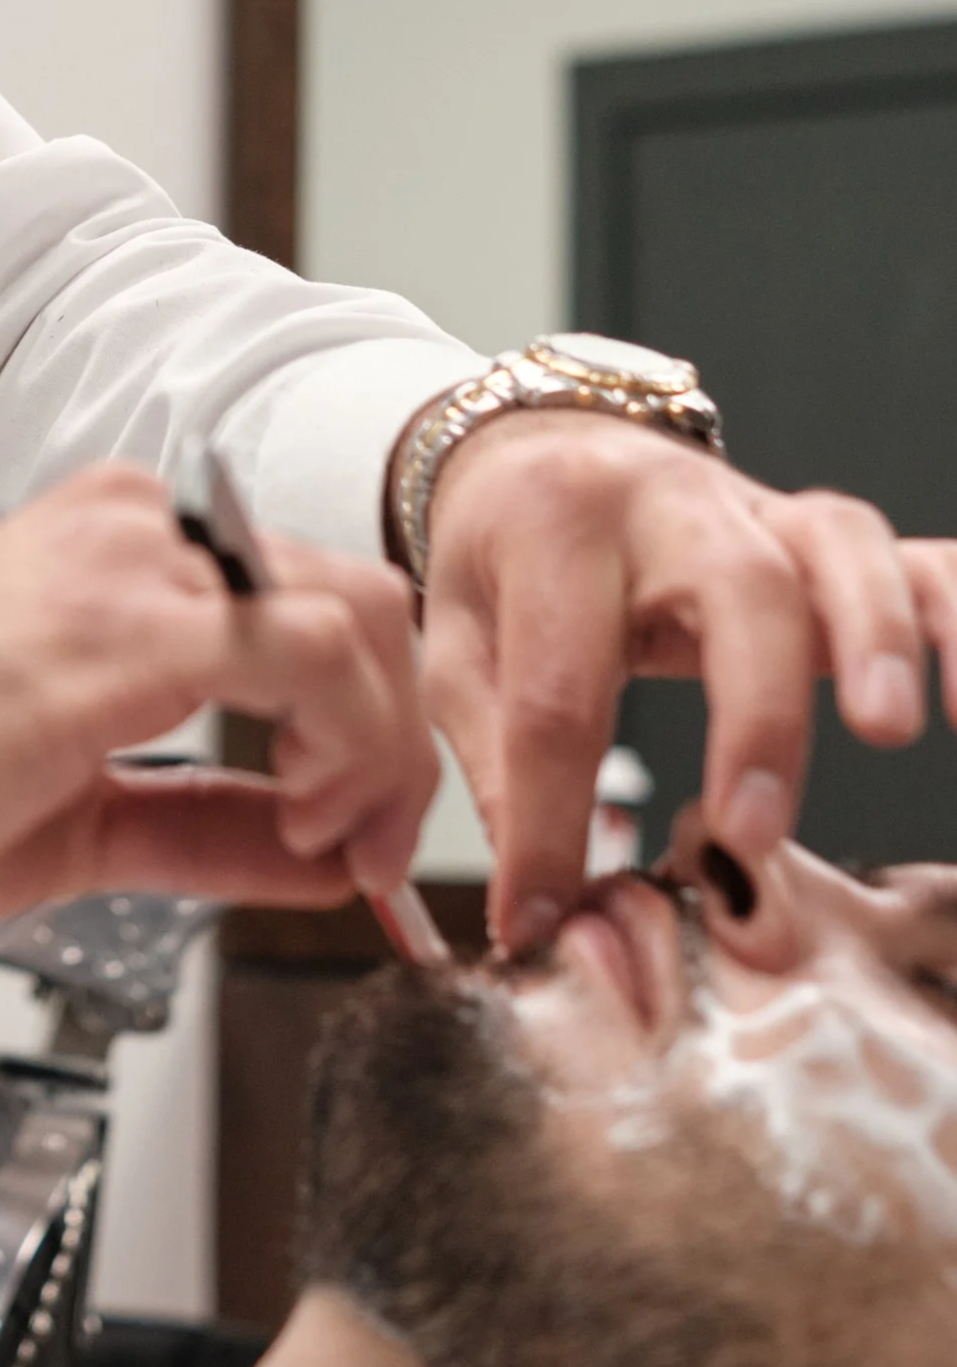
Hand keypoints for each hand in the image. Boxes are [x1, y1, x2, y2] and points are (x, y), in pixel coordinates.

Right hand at [0, 463, 432, 918]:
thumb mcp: (86, 823)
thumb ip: (211, 829)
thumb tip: (319, 859)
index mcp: (129, 550)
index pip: (307, 609)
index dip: (361, 730)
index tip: (349, 828)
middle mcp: (148, 530)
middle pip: (358, 604)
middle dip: (395, 741)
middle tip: (374, 848)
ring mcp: (149, 561)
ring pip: (362, 620)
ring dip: (383, 749)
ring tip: (335, 839)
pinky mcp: (145, 619)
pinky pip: (321, 655)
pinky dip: (354, 744)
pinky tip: (310, 814)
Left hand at [412, 411, 926, 949]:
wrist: (548, 450)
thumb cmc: (504, 562)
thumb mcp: (458, 647)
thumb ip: (491, 764)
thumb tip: (535, 907)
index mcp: (552, 528)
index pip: (555, 688)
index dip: (549, 819)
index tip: (542, 916)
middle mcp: (668, 503)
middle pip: (735, 590)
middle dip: (754, 715)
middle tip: (752, 830)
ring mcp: (758, 508)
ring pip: (837, 549)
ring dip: (874, 639)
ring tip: (889, 733)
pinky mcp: (822, 532)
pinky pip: (915, 557)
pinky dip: (953, 615)